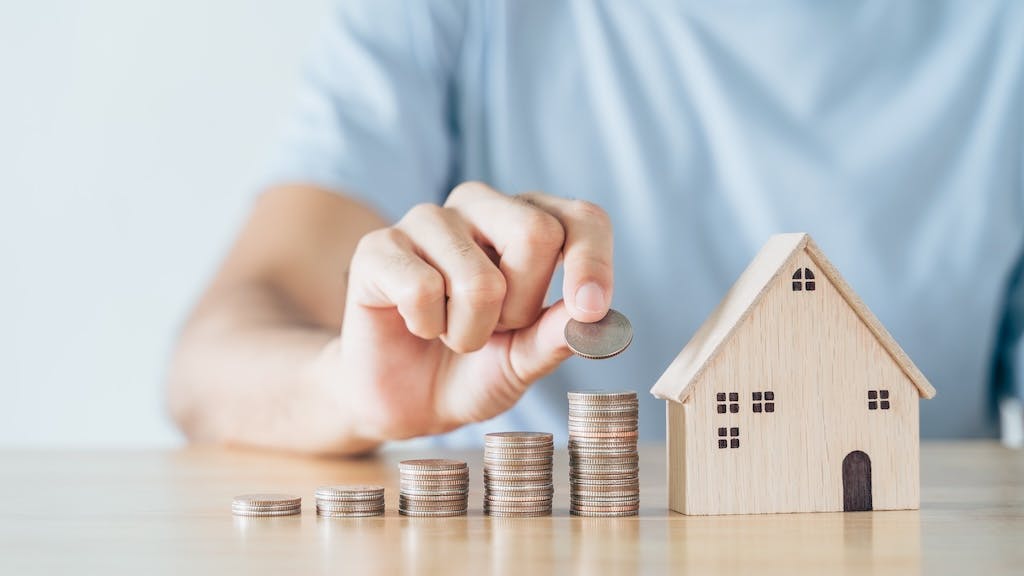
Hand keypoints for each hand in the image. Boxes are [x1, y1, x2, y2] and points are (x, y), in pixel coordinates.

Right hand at [326, 182, 613, 441]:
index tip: (590, 310)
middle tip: (496, 329)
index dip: (593, 262)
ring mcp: (427, 220)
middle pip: (536, 233)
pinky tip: (416, 325)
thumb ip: (558, 337)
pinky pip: (422, 289)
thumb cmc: (471, 370)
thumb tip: (596, 319)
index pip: (582, 218)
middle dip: (522, 307)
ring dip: (470, 332)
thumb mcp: (525, 362)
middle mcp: (480, 207)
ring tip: (451, 333)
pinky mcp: (379, 246)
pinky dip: (426, 326)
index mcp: (529, 222)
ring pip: (480, 279)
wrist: (403, 399)